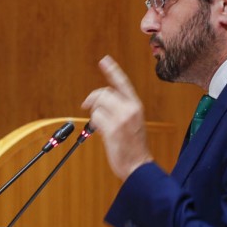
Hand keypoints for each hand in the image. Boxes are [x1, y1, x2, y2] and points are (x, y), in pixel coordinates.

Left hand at [82, 56, 153, 179]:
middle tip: (87, 105)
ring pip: (98, 104)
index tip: (104, 60)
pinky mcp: (113, 129)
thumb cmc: (134, 147)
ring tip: (101, 124)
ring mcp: (122, 119)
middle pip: (104, 92)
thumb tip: (100, 104)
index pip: (123, 83)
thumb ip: (121, 110)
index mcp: (136, 106)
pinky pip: (96, 118)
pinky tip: (101, 132)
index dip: (113, 70)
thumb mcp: (133, 123)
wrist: (139, 165)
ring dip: (94, 113)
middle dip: (93, 98)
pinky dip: (94, 124)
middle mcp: (130, 109)